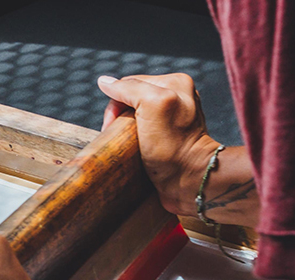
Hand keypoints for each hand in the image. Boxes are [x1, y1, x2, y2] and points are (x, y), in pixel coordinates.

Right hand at [98, 74, 221, 215]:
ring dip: (125, 129)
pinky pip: (142, 130)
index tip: (112, 125)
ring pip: (135, 115)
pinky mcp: (169, 137)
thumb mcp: (151, 106)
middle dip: (120, 116)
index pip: (129, 84)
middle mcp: (177, 96)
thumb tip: (105, 82)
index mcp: (175, 82)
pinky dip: (133, 139)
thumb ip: (129, 89)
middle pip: (131, 99)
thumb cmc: (173, 148)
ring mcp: (173, 117)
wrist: (190, 182)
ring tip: (126, 145)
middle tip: (119, 136)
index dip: (115, 103)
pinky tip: (134, 149)